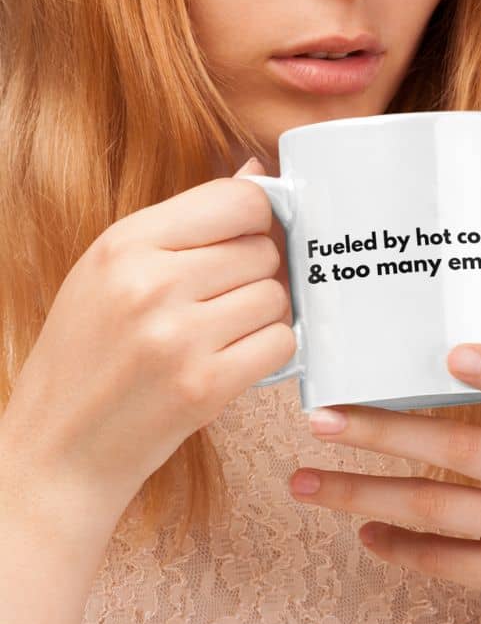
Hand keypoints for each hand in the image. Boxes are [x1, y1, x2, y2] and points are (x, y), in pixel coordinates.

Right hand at [0, 157, 294, 519]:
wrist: (58, 451)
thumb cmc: (87, 356)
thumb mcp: (111, 272)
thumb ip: (185, 222)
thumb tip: (258, 172)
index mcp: (124, 244)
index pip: (238, 200)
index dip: (257, 219)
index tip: (247, 240)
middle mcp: (151, 284)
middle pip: (262, 250)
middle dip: (256, 274)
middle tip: (223, 301)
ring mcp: (179, 337)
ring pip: (276, 297)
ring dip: (263, 316)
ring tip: (222, 334)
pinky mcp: (204, 387)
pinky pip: (280, 344)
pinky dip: (269, 353)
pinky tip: (233, 361)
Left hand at [289, 343, 480, 623]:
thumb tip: (445, 362)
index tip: (452, 350)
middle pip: (460, 449)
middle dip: (380, 431)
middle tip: (319, 419)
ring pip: (437, 508)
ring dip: (361, 495)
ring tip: (305, 483)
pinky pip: (449, 562)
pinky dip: (400, 547)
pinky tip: (364, 534)